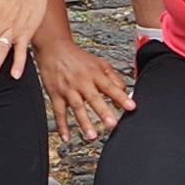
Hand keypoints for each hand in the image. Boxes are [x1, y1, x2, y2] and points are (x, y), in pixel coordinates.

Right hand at [34, 19, 131, 142]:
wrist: (54, 48)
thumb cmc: (77, 57)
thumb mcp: (99, 63)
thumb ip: (114, 78)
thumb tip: (125, 92)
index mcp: (94, 74)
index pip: (110, 86)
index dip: (121, 97)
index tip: (131, 107)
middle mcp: (82, 82)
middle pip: (93, 98)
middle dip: (103, 112)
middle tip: (111, 124)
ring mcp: (68, 89)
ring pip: (77, 107)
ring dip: (84, 122)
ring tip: (92, 135)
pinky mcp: (55, 94)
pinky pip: (59, 112)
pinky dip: (61, 125)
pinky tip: (66, 136)